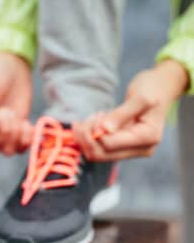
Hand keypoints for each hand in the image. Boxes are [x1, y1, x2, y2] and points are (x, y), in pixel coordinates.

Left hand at [73, 60, 188, 160]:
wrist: (160, 88)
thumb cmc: (152, 89)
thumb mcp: (140, 97)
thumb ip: (122, 114)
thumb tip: (104, 130)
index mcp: (147, 138)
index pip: (109, 145)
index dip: (94, 133)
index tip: (95, 116)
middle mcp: (140, 149)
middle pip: (100, 154)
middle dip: (86, 138)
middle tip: (83, 120)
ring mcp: (131, 150)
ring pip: (97, 154)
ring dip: (86, 138)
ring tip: (92, 118)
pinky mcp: (122, 147)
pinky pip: (100, 149)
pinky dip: (90, 138)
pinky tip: (94, 122)